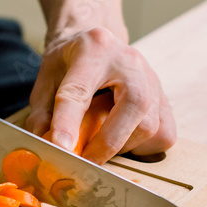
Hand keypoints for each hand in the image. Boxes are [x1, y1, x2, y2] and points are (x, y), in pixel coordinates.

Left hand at [25, 27, 176, 162]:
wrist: (96, 45)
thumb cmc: (70, 63)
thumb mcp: (46, 79)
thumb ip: (43, 113)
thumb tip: (47, 146)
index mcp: (94, 50)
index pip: (80, 91)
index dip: (68, 122)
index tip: (60, 148)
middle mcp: (130, 61)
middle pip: (133, 105)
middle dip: (108, 142)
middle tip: (85, 161)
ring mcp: (153, 79)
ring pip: (150, 125)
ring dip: (123, 146)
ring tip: (100, 146)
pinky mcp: (164, 98)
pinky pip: (164, 134)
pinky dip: (143, 147)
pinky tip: (124, 140)